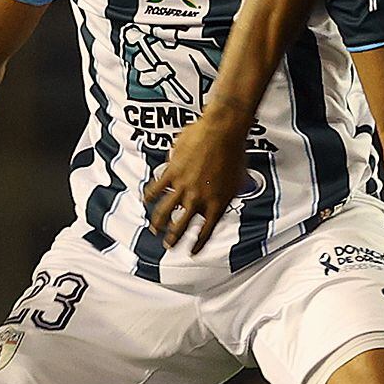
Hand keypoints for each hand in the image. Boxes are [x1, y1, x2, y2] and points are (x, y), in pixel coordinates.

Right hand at [143, 111, 250, 251]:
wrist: (223, 131)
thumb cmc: (235, 151)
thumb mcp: (238, 179)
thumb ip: (228, 193)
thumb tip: (226, 197)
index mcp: (218, 202)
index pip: (207, 231)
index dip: (198, 243)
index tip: (192, 252)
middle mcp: (199, 198)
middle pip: (182, 225)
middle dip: (173, 239)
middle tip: (168, 245)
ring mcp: (184, 186)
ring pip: (166, 211)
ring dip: (158, 223)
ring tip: (155, 229)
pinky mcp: (172, 172)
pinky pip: (157, 188)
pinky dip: (150, 195)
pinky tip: (146, 200)